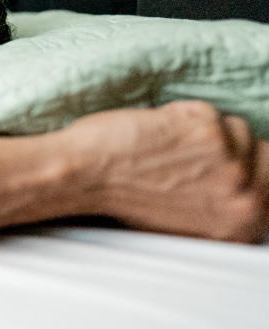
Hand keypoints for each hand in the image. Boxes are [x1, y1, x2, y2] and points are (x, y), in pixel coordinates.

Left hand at [66, 100, 268, 241]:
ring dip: (197, 128)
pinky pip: (205, 109)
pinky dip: (176, 114)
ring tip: (161, 148)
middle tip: (185, 151)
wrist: (83, 175)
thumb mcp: (183, 219)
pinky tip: (152, 132)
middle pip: (260, 150)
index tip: (217, 159)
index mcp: (241, 225)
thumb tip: (238, 180)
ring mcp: (230, 166)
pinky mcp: (208, 133)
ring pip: (232, 126)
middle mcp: (244, 201)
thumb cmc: (121, 196)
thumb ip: (218, 203)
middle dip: (225, 144)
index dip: (243, 164)